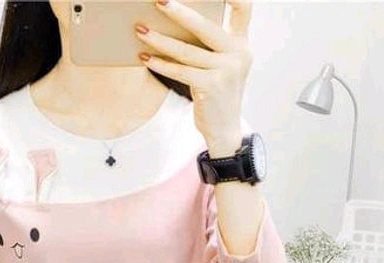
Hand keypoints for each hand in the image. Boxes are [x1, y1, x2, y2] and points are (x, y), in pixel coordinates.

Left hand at [136, 0, 253, 149]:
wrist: (224, 129)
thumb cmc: (216, 93)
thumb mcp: (220, 65)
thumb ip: (208, 45)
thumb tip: (172, 22)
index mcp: (241, 43)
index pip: (243, 8)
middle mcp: (238, 53)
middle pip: (205, 26)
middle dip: (178, 12)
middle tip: (157, 0)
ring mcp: (227, 70)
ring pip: (187, 51)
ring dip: (160, 40)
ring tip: (140, 30)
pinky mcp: (212, 86)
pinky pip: (180, 71)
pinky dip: (161, 64)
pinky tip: (146, 58)